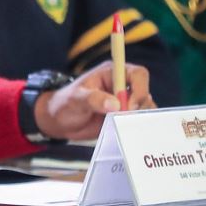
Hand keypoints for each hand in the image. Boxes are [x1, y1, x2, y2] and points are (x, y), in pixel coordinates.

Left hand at [32, 61, 151, 140]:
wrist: (60, 121)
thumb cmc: (65, 104)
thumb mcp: (76, 99)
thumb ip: (93, 99)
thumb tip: (115, 105)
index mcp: (112, 73)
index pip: (138, 74)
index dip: (139, 89)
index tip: (128, 107)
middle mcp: (122, 85)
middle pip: (144, 92)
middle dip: (139, 107)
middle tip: (124, 119)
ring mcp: (125, 102)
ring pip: (145, 107)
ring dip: (137, 118)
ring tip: (120, 125)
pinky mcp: (124, 117)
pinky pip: (139, 120)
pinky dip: (136, 126)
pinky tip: (126, 132)